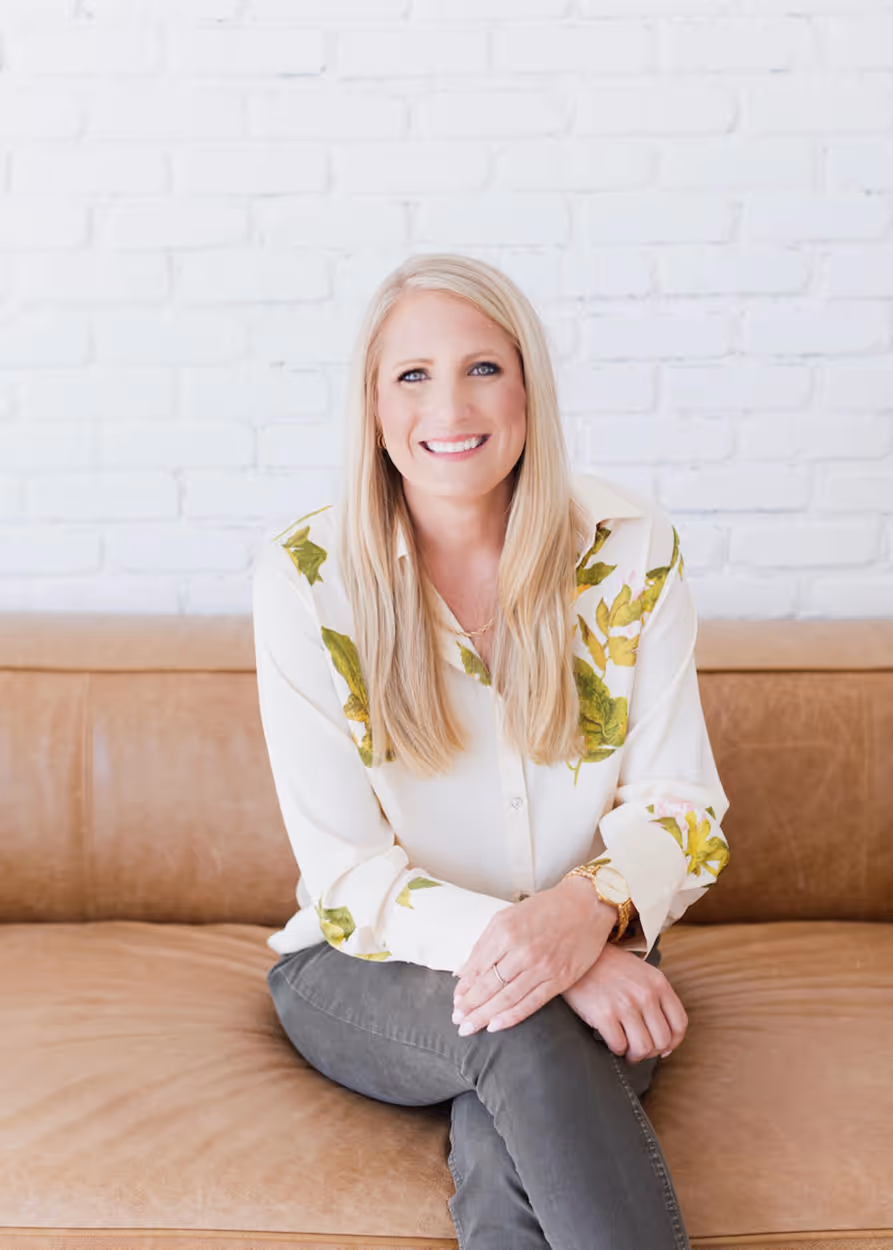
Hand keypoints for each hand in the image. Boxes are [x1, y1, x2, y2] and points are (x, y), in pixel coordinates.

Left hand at [451, 875, 618, 1034]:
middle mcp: (522, 949)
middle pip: (489, 986)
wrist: (586, 904)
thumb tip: (462, 972)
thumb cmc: (545, 908)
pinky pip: (531, 1003)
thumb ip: (484, 944)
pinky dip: (511, 1017)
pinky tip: (496, 1026)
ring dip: (485, 1016)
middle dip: (470, 1007)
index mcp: (505, 930)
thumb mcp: (508, 916)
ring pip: (507, 998)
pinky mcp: (560, 978)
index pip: (478, 967)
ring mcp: (542, 966)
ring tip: (470, 1027)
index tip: (455, 1002)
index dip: (464, 988)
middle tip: (457, 1021)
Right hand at [561, 941, 687, 1062]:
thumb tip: (666, 1039)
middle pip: (662, 1040)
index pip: (679, 1023)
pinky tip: (611, 1040)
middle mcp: (645, 994)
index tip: (664, 1048)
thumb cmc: (608, 965)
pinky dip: (617, 1049)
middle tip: (639, 1049)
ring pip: (643, 1048)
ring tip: (626, 1050)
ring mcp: (625, 1004)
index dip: (673, 1042)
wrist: (577, 954)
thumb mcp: (640, 972)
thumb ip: (656, 997)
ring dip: (635, 1055)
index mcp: (658, 982)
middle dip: (651, 1052)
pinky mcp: (604, 1014)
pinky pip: (619, 1046)